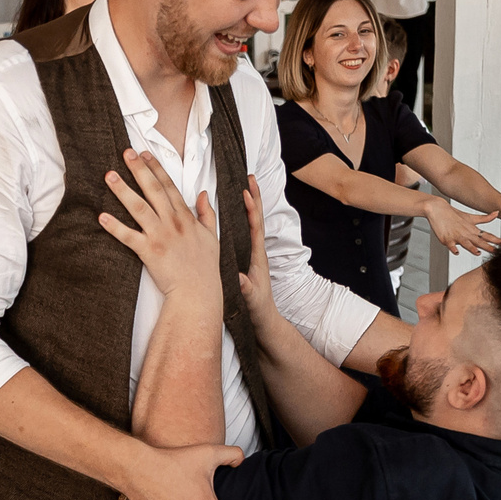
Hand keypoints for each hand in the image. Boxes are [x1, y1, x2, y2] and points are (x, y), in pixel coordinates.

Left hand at [99, 148, 219, 298]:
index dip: (156, 168)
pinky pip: (129, 237)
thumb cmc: (204, 267)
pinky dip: (115, 227)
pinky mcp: (149, 252)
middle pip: (153, 190)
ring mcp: (160, 236)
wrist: (198, 292)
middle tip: (125, 153)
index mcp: (186, 217)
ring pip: (139, 207)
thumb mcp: (212, 236)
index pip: (169, 186)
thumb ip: (207, 214)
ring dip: (123, 190)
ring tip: (109, 176)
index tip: (144, 154)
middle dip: (139, 169)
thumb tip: (204, 194)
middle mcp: (172, 222)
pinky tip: (102, 216)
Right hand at [238, 179, 274, 315]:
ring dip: (248, 205)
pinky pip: (245, 233)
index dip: (251, 209)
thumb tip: (240, 278)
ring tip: (242, 187)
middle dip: (253, 198)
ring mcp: (253, 255)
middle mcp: (257, 252)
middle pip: (255, 219)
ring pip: (250, 224)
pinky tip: (234, 213)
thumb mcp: (250, 300)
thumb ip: (246, 289)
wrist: (265, 321)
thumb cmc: (258, 310)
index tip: (246, 192)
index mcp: (258, 257)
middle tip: (249, 178)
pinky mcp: (248, 259)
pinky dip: (241, 219)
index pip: (255, 227)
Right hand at [423, 198, 498, 256]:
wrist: (438, 208)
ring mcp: (456, 236)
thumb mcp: (471, 217)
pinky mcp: (446, 238)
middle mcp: (466, 233)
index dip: (496, 240)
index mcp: (472, 229)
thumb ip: (485, 218)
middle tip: (496, 252)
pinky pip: (450, 244)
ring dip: (471, 247)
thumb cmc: (454, 215)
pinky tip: (455, 251)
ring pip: (465, 242)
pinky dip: (452, 248)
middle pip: (479, 241)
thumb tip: (497, 213)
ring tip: (477, 252)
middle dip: (488, 247)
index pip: (487, 236)